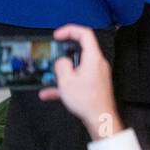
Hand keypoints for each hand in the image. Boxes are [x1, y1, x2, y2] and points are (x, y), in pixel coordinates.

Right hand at [38, 25, 120, 139]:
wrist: (100, 118)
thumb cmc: (87, 100)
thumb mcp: (66, 80)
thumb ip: (61, 65)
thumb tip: (61, 61)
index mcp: (93, 58)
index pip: (85, 34)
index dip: (70, 30)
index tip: (57, 35)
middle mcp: (97, 64)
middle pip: (81, 49)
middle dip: (64, 51)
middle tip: (52, 54)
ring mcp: (96, 74)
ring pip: (77, 66)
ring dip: (62, 70)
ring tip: (49, 74)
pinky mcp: (94, 84)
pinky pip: (77, 79)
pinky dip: (64, 83)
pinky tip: (48, 93)